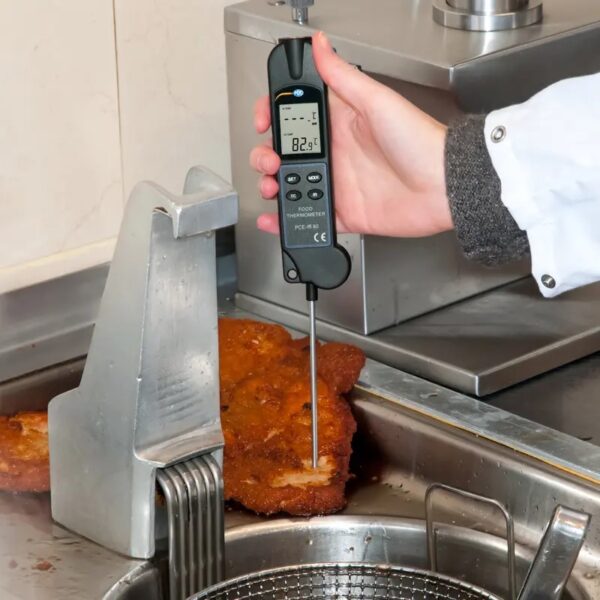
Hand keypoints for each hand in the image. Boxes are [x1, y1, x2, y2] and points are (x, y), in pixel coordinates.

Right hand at [250, 31, 452, 237]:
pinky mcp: (345, 212)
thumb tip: (320, 45)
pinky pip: (311, 217)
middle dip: (266, 155)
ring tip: (271, 186)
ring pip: (292, 186)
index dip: (273, 116)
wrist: (444, 186)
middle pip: (286, 154)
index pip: (295, 117)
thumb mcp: (377, 102)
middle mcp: (336, 154)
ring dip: (272, 185)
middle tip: (271, 160)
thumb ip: (343, 77)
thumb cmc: (420, 141)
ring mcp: (338, 184)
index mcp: (340, 124)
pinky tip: (274, 218)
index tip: (264, 121)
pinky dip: (287, 221)